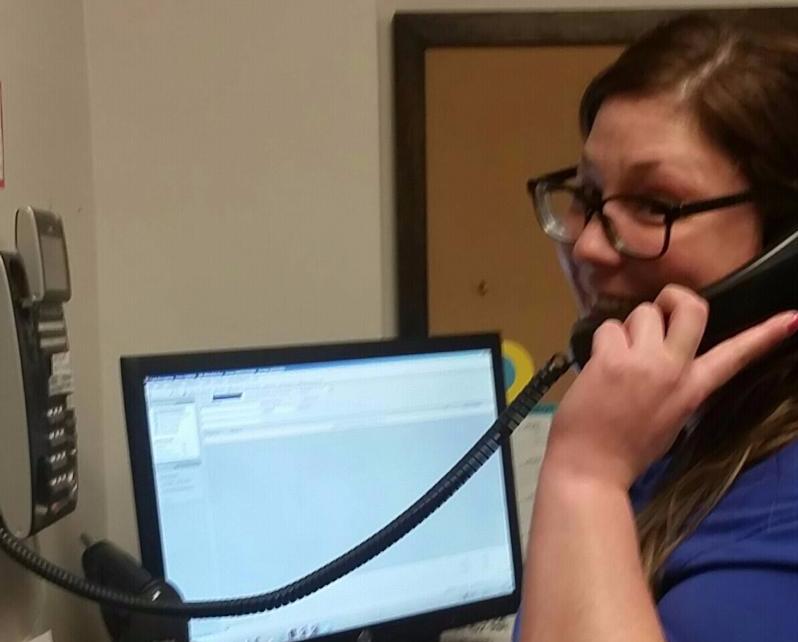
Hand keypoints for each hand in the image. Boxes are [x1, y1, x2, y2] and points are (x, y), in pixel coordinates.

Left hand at [546, 284, 797, 488]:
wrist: (592, 467)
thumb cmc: (628, 447)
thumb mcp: (672, 417)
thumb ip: (678, 383)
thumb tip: (666, 352)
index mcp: (694, 388)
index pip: (736, 355)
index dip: (766, 334)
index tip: (793, 318)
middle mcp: (674, 370)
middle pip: (692, 307)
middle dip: (675, 298)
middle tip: (659, 311)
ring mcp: (643, 362)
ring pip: (643, 312)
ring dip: (628, 327)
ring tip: (618, 354)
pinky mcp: (611, 360)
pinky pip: (608, 327)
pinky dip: (602, 340)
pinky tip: (598, 364)